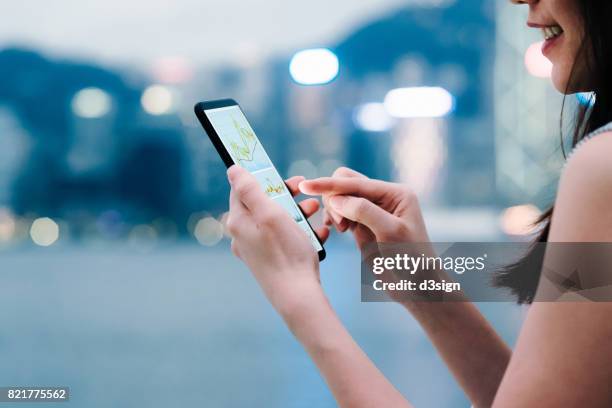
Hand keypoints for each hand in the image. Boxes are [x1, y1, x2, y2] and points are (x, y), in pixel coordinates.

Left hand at [226, 165, 328, 314]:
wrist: (298, 296)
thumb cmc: (286, 254)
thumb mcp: (269, 214)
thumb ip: (250, 190)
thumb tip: (233, 169)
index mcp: (238, 222)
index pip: (243, 189)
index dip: (263, 177)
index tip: (283, 175)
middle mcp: (242, 236)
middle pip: (262, 204)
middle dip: (286, 194)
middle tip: (304, 189)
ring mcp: (256, 249)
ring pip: (276, 220)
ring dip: (297, 211)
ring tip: (316, 209)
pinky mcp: (270, 260)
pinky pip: (284, 238)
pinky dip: (301, 231)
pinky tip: (318, 232)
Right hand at [299, 167, 435, 301]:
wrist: (416, 287)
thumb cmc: (410, 260)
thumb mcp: (389, 232)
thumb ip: (363, 211)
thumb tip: (335, 198)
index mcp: (395, 193)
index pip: (356, 182)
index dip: (329, 184)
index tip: (305, 185)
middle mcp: (384, 197)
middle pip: (346, 182)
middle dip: (334, 197)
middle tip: (339, 223)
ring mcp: (372, 210)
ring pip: (341, 196)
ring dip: (334, 209)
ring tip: (342, 229)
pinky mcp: (363, 224)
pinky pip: (341, 211)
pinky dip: (334, 216)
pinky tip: (335, 229)